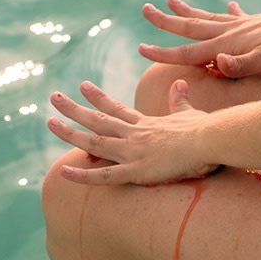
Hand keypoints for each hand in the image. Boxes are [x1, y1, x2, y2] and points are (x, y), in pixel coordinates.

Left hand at [47, 80, 216, 184]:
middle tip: (53, 97)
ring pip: (94, 141)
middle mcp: (134, 135)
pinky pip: (104, 176)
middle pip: (97, 120)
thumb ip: (180, 101)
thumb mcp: (190, 113)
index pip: (116, 108)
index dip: (98, 98)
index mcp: (146, 124)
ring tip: (49, 122)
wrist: (211, 140)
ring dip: (70, 132)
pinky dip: (83, 175)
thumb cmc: (206, 130)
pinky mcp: (137, 172)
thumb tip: (179, 84)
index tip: (82, 86)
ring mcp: (133, 152)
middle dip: (73, 108)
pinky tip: (63, 172)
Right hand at [139, 0, 260, 77]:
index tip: (141, 48)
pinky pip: (234, 15)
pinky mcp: (255, 22)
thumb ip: (238, 65)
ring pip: (207, 17)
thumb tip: (214, 63)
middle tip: (144, 10)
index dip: (163, 53)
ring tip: (171, 0)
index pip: (187, 51)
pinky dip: (227, 12)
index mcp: (225, 45)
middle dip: (165, 22)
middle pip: (189, 26)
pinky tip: (230, 6)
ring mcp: (241, 24)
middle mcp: (228, 31)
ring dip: (187, 11)